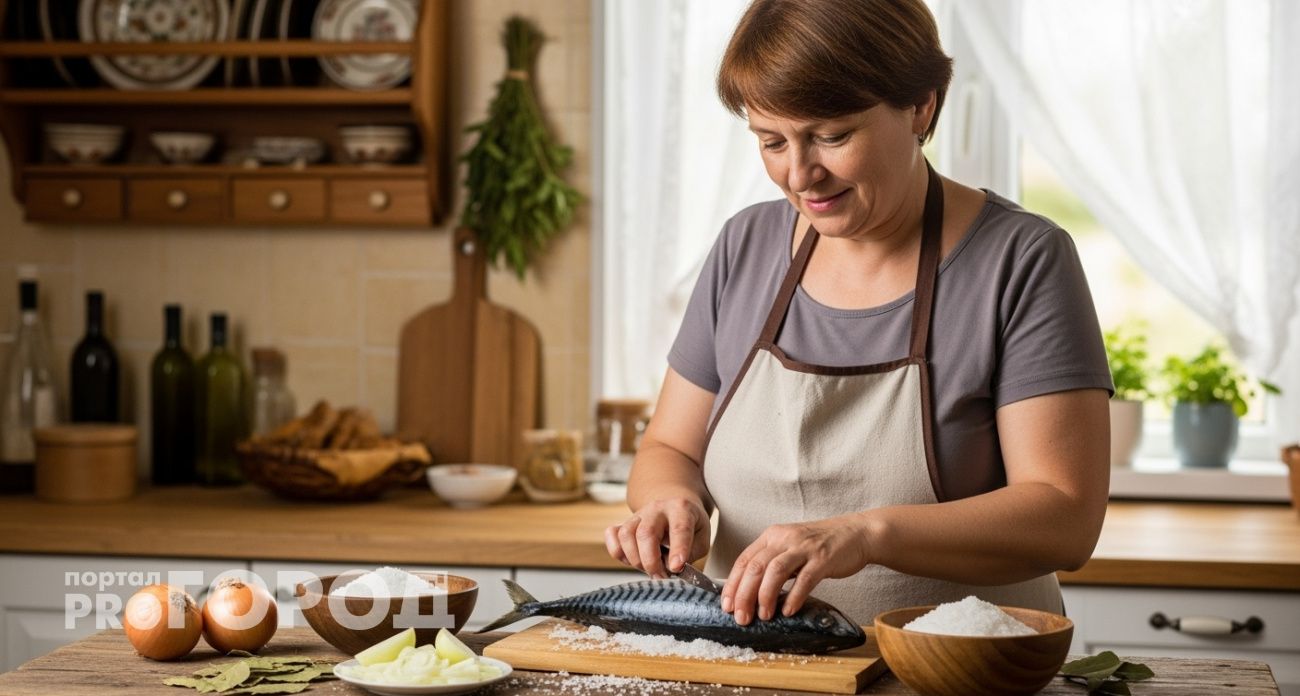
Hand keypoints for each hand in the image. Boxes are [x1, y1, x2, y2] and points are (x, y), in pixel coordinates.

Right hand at [605, 497, 710, 578]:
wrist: (675, 507)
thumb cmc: (691, 526)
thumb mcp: (701, 538)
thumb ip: (689, 554)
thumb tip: (670, 568)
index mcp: (681, 509)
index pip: (679, 528)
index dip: (678, 549)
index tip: (676, 568)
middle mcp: (657, 508)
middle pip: (646, 533)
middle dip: (651, 562)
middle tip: (661, 577)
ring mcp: (638, 515)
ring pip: (626, 535)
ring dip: (635, 560)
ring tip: (649, 569)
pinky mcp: (624, 522)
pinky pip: (612, 535)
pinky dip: (617, 551)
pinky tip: (631, 559)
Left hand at [721, 515, 871, 624]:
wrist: (856, 533)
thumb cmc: (820, 546)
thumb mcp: (789, 548)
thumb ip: (772, 564)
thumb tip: (749, 592)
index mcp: (772, 536)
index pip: (744, 560)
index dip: (733, 584)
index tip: (727, 606)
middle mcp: (784, 539)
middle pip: (756, 566)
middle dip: (744, 595)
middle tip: (741, 617)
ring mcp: (804, 548)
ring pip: (776, 571)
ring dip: (766, 596)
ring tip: (763, 616)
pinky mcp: (823, 558)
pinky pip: (805, 579)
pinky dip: (794, 596)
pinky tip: (789, 611)